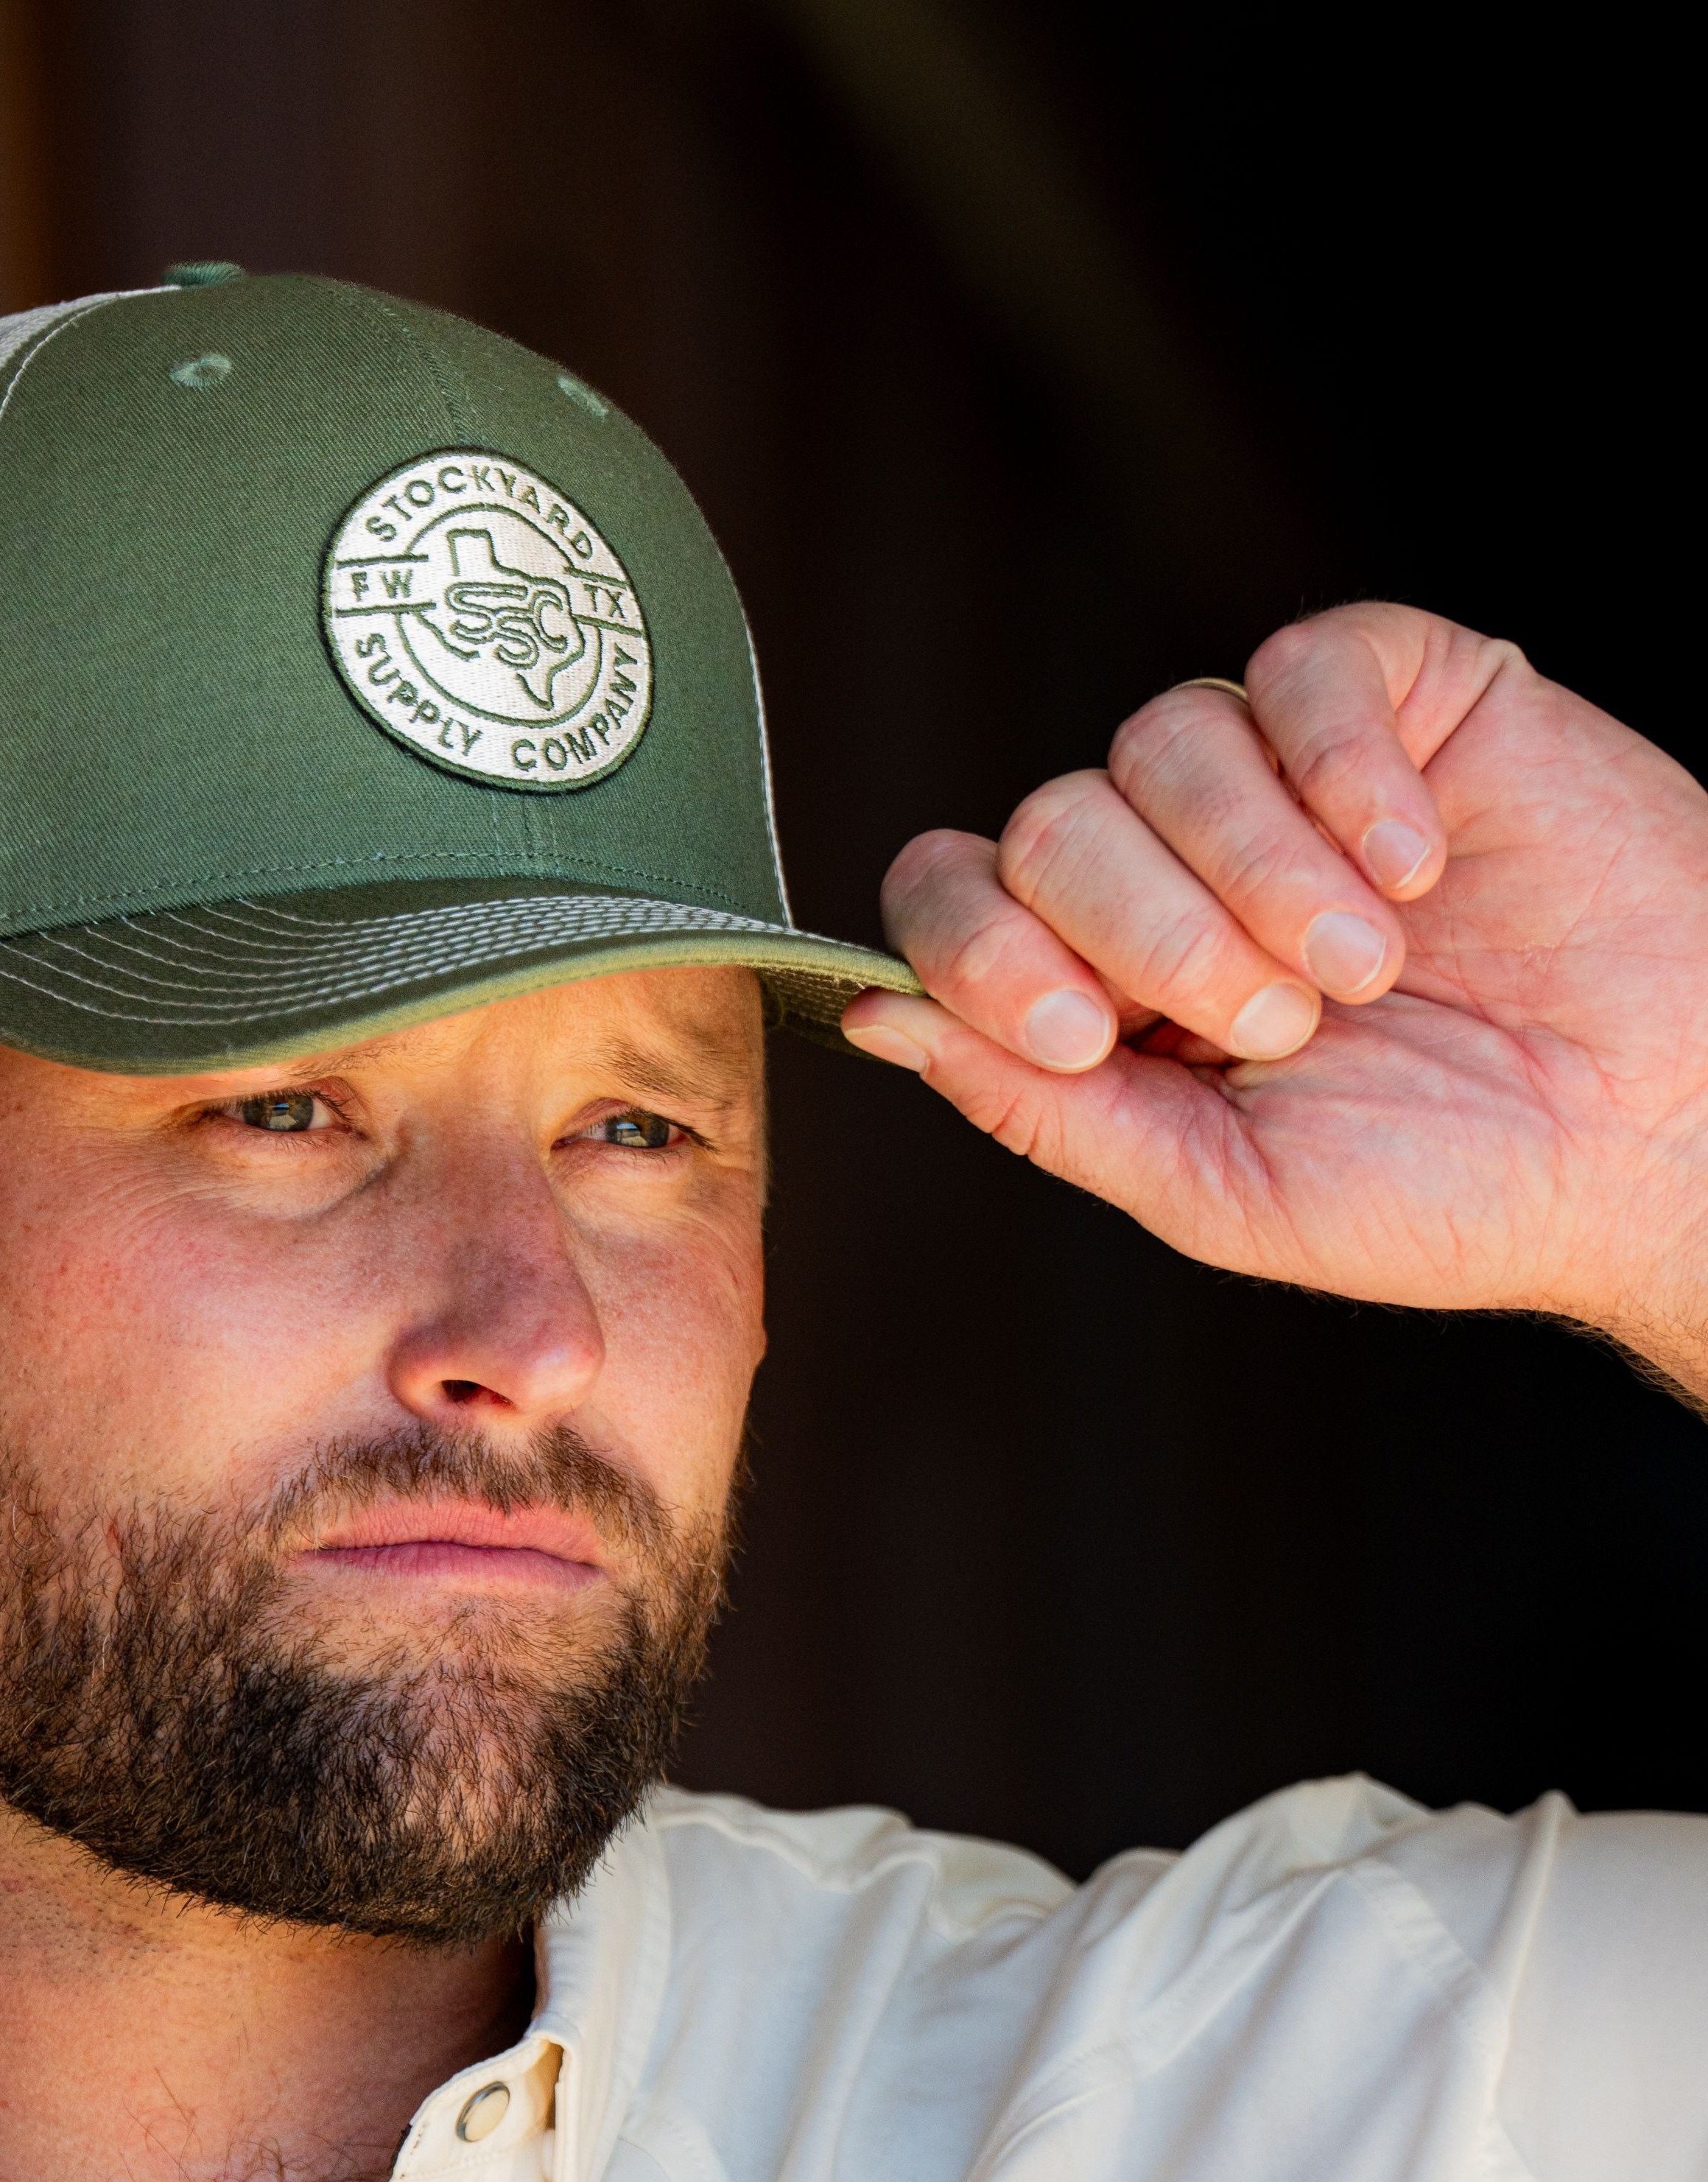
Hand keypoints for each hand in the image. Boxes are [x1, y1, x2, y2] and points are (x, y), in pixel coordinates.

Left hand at [847, 605, 1707, 1399]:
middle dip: (1147, 931)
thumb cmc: (1455, 1189)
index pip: (960, 900)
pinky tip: (1413, 863)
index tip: (1079, 1027)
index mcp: (1119, 989)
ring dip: (1257, 867)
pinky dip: (1344, 770)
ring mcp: (1288, 776)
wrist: (1662, 1140)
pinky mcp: (1405, 698)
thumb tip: (876, 1026)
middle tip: (1280, 1022)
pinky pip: (1305, 665)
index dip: (983, 946)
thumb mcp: (1222, 1190)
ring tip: (1365, 968)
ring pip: (1164, 736)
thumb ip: (1045, 1108)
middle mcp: (1182, 867)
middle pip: (1050, 818)